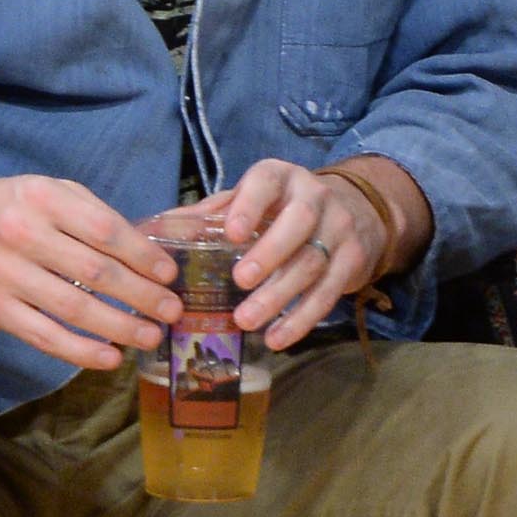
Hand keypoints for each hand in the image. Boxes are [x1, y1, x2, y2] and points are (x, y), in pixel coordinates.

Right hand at [0, 173, 181, 368]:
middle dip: (141, 295)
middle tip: (172, 311)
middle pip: (96, 271)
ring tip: (150, 336)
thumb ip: (91, 216)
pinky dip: (81, 351)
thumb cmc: (8, 209)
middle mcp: (23, 233)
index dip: (143, 255)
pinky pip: (44, 336)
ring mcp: (5, 274)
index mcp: (44, 198)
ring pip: (74, 308)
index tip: (169, 275)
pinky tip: (110, 357)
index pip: (105, 230)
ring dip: (120, 326)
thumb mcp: (48, 192)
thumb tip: (146, 255)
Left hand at [208, 160, 384, 351]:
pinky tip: (277, 338)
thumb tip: (161, 230)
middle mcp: (315, 197)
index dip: (249, 206)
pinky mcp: (353, 260)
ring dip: (279, 296)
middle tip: (240, 281)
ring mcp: (339, 228)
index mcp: (282, 178)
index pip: (266, 183)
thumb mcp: (253, 200)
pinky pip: (329, 293)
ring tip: (246, 321)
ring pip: (312, 262)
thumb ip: (214, 213)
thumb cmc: (284, 208)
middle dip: (270, 252)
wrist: (355, 210)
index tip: (230, 234)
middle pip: (299, 222)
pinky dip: (302, 319)